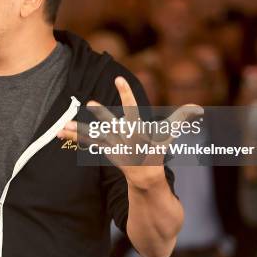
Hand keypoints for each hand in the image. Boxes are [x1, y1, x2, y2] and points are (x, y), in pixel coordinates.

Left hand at [57, 76, 202, 188]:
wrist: (145, 177)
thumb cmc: (156, 150)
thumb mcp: (168, 134)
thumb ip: (181, 117)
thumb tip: (198, 108)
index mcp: (138, 130)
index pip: (133, 108)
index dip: (126, 94)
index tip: (118, 79)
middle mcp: (124, 138)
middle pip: (111, 124)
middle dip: (102, 115)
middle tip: (90, 103)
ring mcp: (112, 145)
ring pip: (91, 136)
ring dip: (76, 130)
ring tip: (60, 125)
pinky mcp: (104, 149)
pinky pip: (86, 142)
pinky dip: (72, 137)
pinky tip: (58, 131)